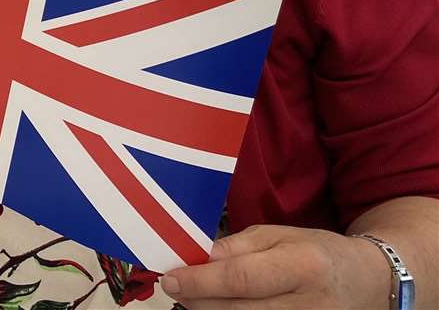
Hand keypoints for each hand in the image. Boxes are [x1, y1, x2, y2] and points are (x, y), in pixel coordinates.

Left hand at [160, 224, 391, 307]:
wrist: (367, 283)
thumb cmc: (316, 252)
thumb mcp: (277, 235)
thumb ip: (235, 247)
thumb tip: (196, 259)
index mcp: (304, 266)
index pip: (242, 279)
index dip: (201, 282)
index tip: (171, 278)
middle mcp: (311, 305)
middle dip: (199, 301)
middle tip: (175, 289)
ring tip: (194, 299)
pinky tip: (220, 309)